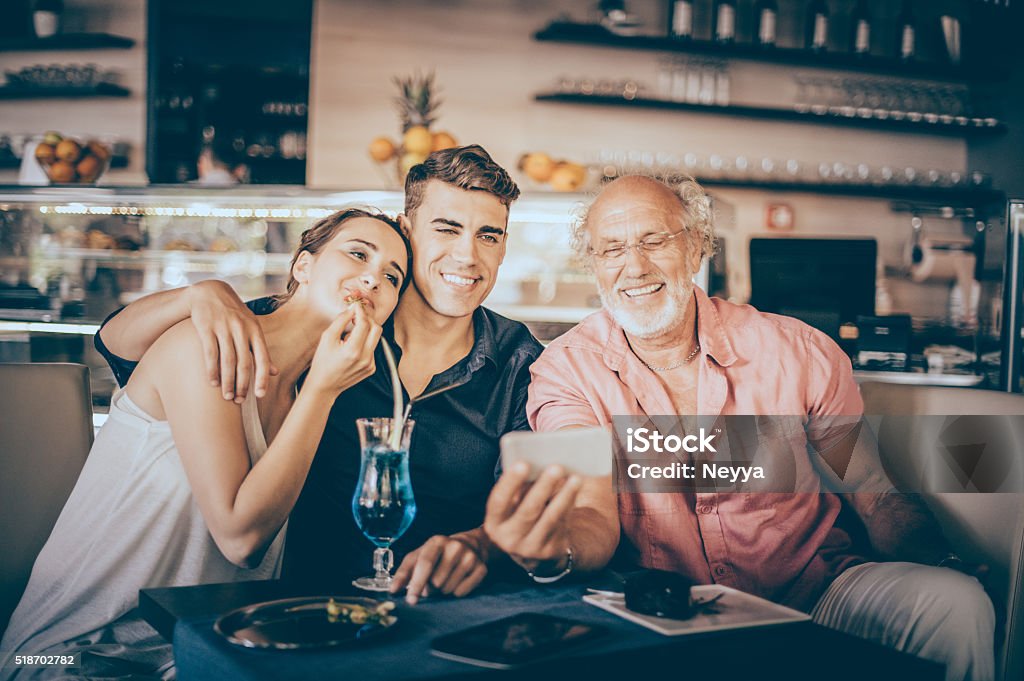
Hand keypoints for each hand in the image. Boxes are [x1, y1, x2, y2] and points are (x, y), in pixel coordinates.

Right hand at [187, 280, 276, 402]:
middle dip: (242, 384)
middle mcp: (241, 329)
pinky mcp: (206, 327)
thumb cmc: (234, 315)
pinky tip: (212, 382)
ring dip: (227, 381)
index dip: (262, 378)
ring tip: (226, 396)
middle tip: (239, 400)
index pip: (263, 358)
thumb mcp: (251, 328)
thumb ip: (261, 350)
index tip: (260, 395)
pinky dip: (212, 370)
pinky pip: (210, 353)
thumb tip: (275, 372)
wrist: (209, 292)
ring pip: (227, 360)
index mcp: (255, 330)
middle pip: (244, 362)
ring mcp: (223, 327)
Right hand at [305, 304, 380, 397]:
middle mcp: (365, 358)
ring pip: (375, 338)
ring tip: (349, 336)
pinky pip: (372, 349)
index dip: (360, 312)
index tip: (355, 306)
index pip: (364, 324)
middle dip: (368, 319)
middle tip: (356, 316)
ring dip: (365, 332)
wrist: (324, 386)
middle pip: (376, 329)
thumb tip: (352, 309)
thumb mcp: (327, 338)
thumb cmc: (322, 362)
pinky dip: (364, 344)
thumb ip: (341, 321)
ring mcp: (370, 364)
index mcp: (353, 350)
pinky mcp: (372, 368)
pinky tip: (351, 349)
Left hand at [390, 534, 488, 603]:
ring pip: (448, 589)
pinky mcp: (481, 568)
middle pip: (436, 581)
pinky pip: (462, 592)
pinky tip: (458, 580)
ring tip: (446, 578)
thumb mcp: (419, 556)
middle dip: (431, 588)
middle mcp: (455, 546)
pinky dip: (456, 592)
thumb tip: (393, 590)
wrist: (469, 545)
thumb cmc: (437, 554)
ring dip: (443, 590)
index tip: (411, 600)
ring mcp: (470, 556)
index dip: (416, 583)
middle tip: (434, 580)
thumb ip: (405, 572)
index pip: (425, 564)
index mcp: (436, 541)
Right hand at [483, 462, 581, 574]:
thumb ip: (520, 489)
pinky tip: (575, 490)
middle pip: (528, 511)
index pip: (499, 502)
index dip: (510, 482)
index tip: (523, 463)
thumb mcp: (512, 506)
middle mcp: (508, 539)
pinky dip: (569, 505)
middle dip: (543, 487)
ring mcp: (530, 548)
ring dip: (564, 496)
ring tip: (575, 479)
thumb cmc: (520, 515)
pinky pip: (562, 524)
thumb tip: (540, 466)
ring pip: (550, 519)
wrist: (532, 549)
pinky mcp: (550, 552)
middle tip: (556, 467)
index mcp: (494, 523)